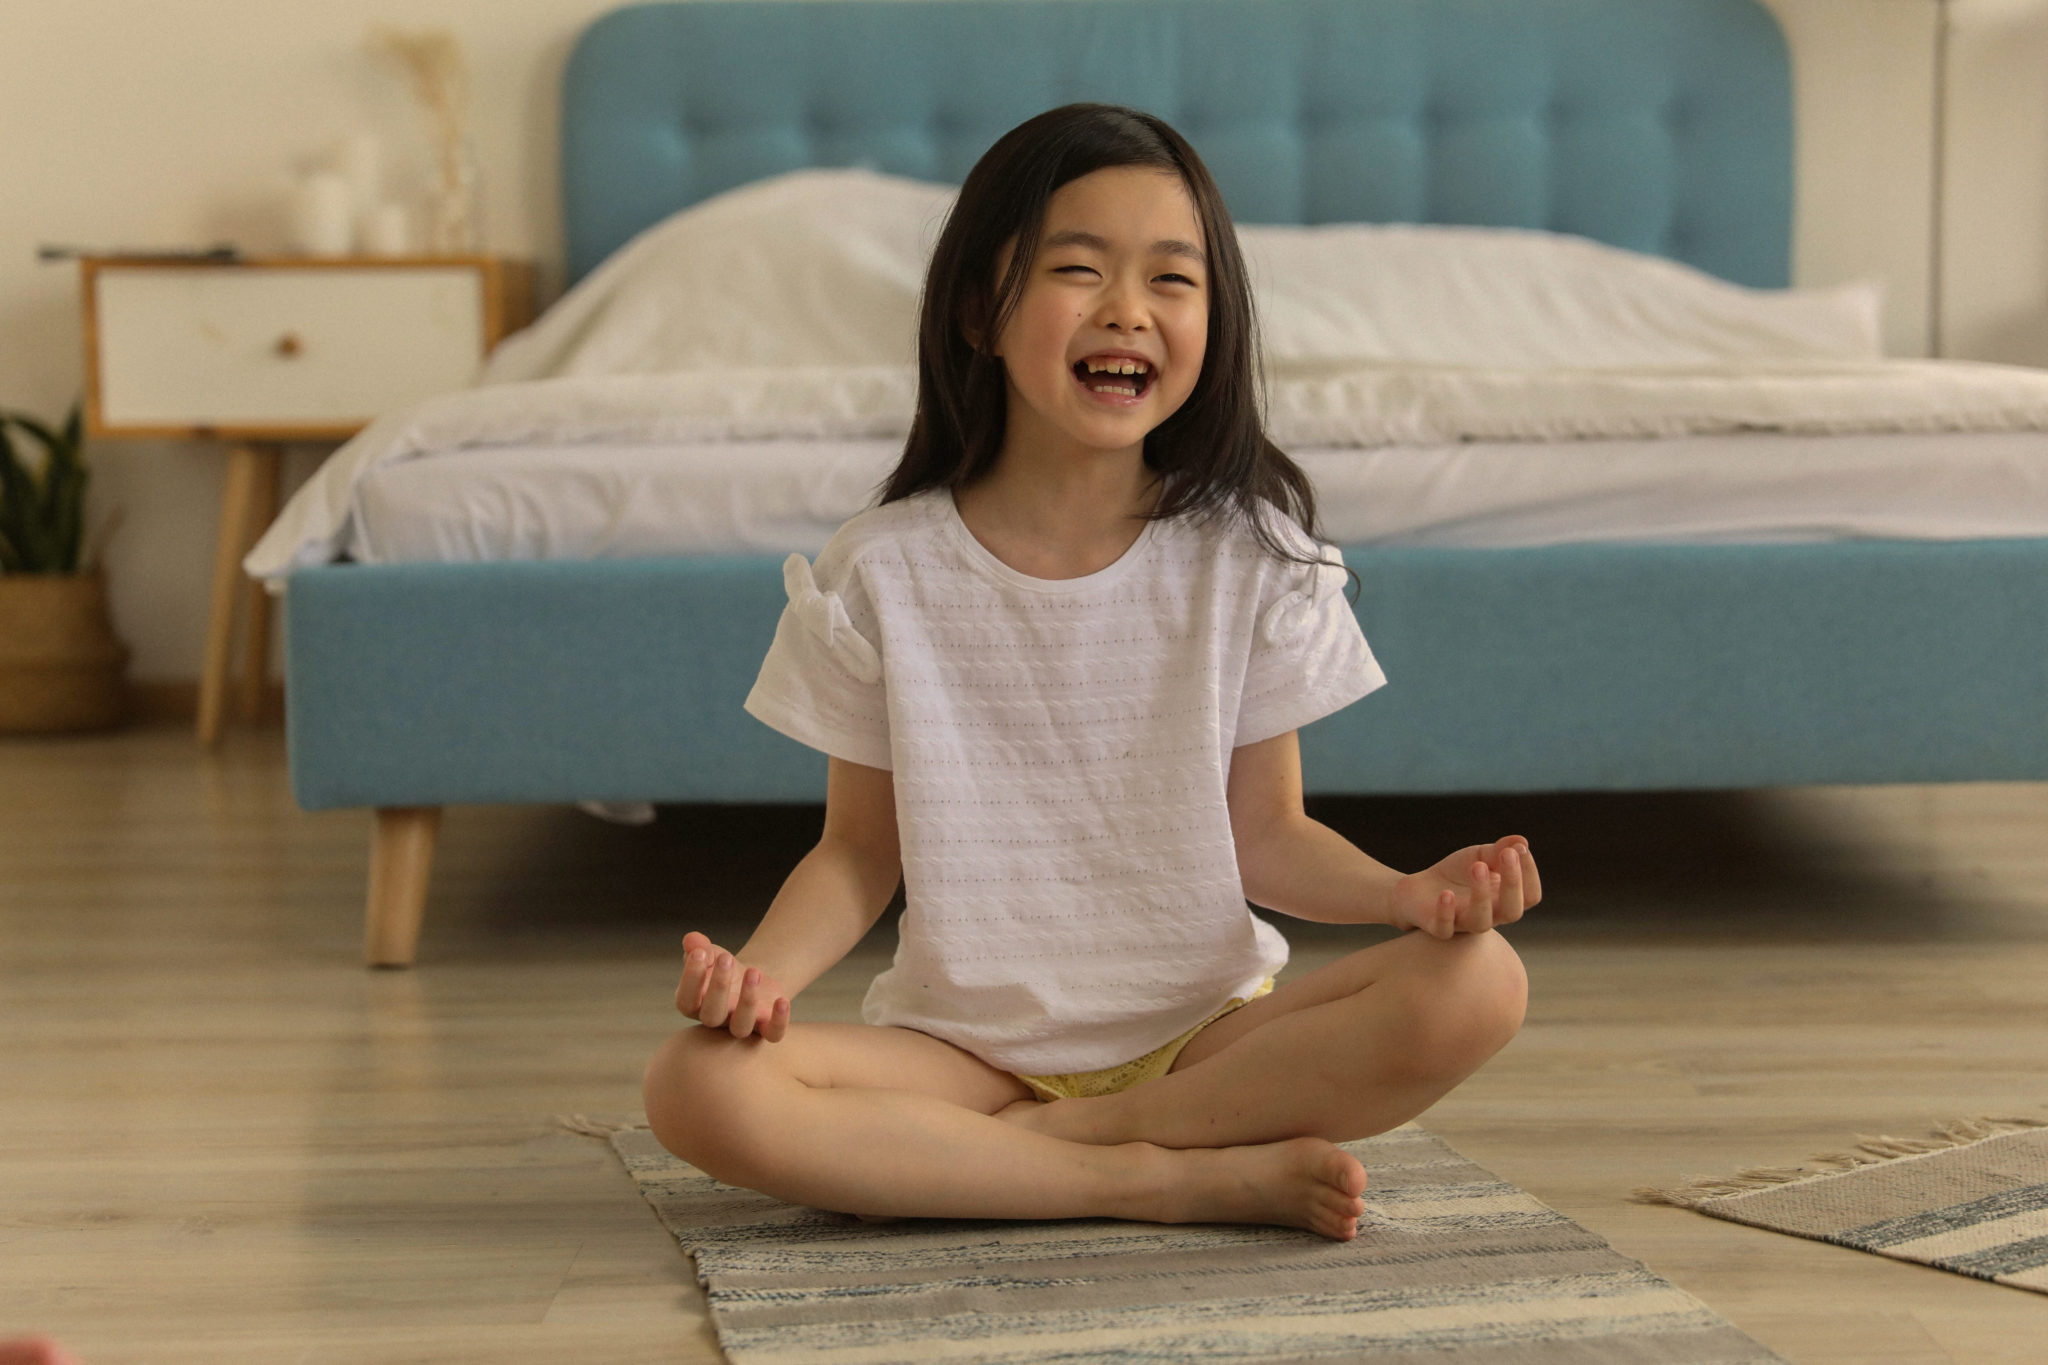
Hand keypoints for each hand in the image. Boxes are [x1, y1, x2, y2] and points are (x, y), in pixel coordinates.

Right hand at [676, 930, 790, 1040]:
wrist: (752, 976)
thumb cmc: (723, 966)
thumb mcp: (711, 953)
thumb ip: (699, 947)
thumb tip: (691, 940)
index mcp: (693, 1005)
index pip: (685, 1000)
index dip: (691, 978)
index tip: (699, 952)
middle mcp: (715, 1021)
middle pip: (711, 1015)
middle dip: (718, 987)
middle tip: (726, 958)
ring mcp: (740, 1026)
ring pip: (741, 1026)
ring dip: (748, 1000)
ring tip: (753, 971)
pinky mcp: (766, 1027)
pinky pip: (773, 1034)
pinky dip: (779, 1021)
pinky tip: (781, 1001)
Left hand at [1387, 837, 1540, 938]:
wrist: (1420, 888)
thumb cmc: (1458, 874)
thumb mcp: (1479, 856)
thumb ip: (1499, 850)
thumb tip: (1522, 841)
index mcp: (1505, 900)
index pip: (1530, 896)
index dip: (1530, 874)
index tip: (1519, 849)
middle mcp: (1490, 916)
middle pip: (1513, 911)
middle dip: (1513, 883)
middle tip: (1506, 854)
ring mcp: (1464, 923)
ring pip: (1481, 922)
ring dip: (1481, 895)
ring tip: (1477, 866)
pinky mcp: (1438, 927)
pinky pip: (1445, 928)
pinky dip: (1446, 912)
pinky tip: (1446, 893)